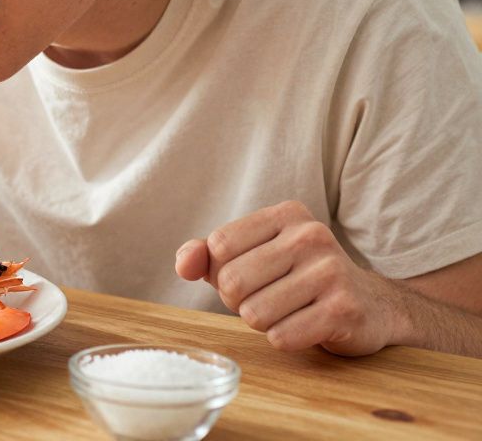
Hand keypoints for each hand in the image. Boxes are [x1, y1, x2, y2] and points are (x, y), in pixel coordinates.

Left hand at [175, 200, 405, 355]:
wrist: (370, 305)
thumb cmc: (296, 278)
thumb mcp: (253, 255)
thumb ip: (208, 255)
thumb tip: (183, 264)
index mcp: (286, 214)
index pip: (219, 245)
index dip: (222, 270)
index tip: (250, 274)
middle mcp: (311, 236)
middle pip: (232, 281)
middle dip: (239, 301)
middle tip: (268, 299)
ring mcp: (331, 272)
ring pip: (253, 313)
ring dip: (263, 322)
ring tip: (289, 311)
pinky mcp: (344, 310)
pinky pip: (280, 337)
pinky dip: (285, 339)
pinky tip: (307, 326)